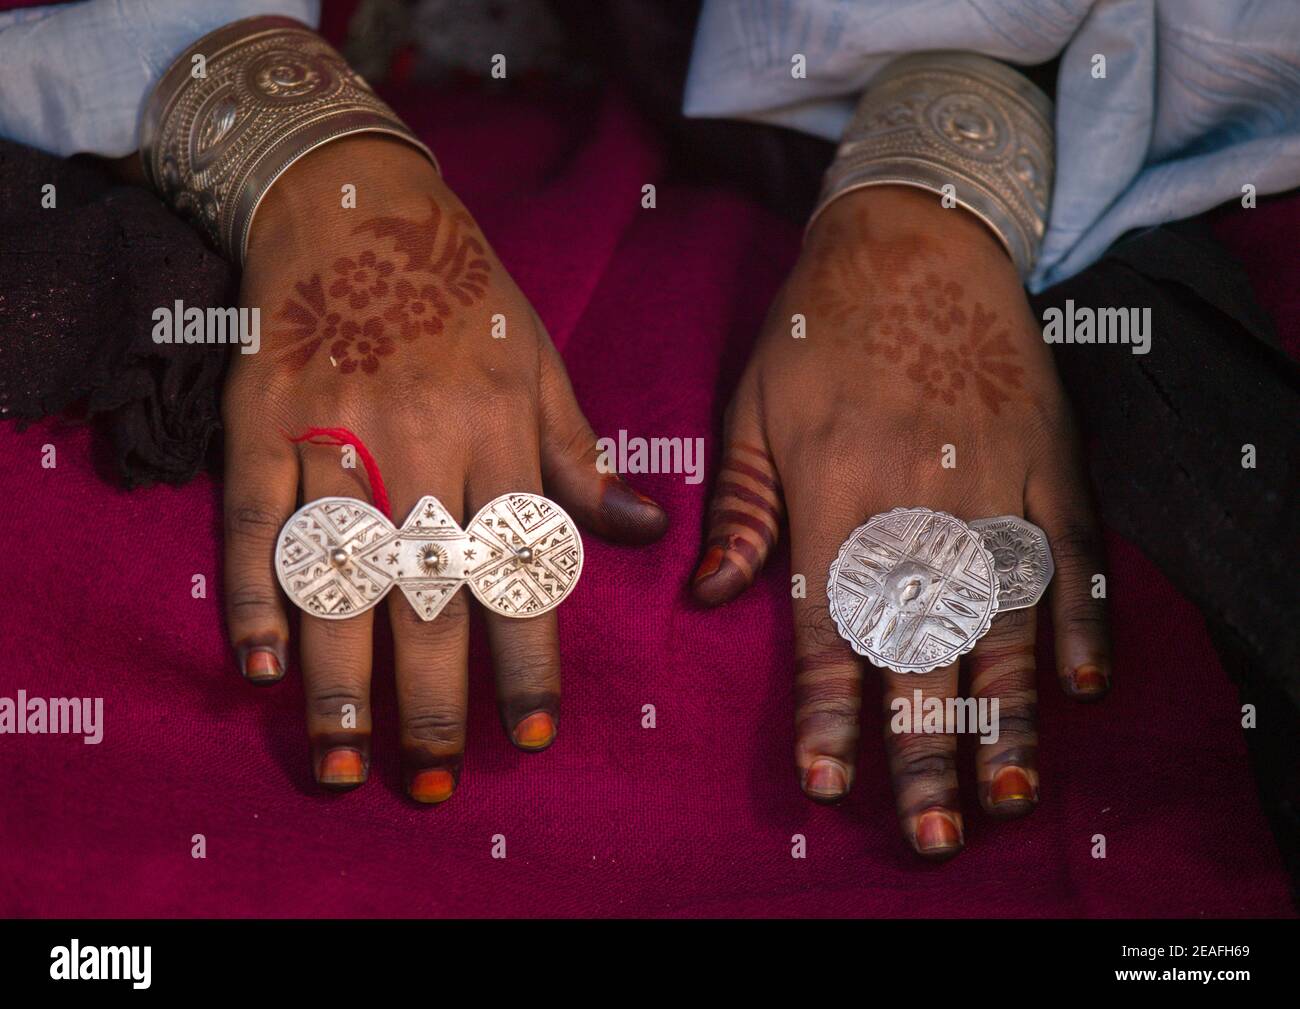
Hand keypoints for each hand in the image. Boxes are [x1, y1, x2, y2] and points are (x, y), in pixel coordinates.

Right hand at [222, 136, 666, 799]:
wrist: (354, 204)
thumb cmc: (463, 292)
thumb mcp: (540, 362)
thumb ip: (582, 456)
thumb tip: (648, 531)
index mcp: (498, 432)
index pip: (519, 567)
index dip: (526, 658)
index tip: (531, 733)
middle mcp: (420, 442)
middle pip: (428, 590)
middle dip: (433, 696)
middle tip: (433, 780)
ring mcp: (334, 432)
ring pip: (342, 572)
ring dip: (341, 676)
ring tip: (347, 761)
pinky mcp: (261, 419)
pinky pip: (256, 518)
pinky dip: (255, 593)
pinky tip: (260, 665)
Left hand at [691, 186, 1109, 857]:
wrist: (915, 236)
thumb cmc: (817, 330)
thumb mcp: (750, 409)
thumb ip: (739, 510)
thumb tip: (707, 598)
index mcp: (835, 494)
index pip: (830, 626)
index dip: (827, 710)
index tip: (826, 782)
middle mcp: (919, 501)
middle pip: (922, 645)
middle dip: (922, 745)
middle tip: (928, 832)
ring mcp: (996, 482)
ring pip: (1005, 618)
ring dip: (1009, 713)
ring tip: (1009, 793)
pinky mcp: (1052, 458)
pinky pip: (1075, 549)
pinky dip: (1082, 616)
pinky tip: (1083, 683)